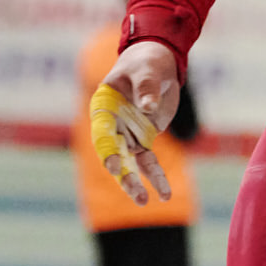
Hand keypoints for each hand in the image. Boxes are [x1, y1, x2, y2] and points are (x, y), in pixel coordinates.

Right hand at [98, 41, 179, 204]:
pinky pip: (149, 162)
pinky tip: (164, 195)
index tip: (115, 164)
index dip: (107, 149)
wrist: (156, 63)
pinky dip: (156, 178)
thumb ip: (146, 87)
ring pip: (130, 163)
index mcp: (104, 107)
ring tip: (144, 202)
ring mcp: (128, 134)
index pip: (102, 131)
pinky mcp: (144, 138)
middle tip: (135, 192)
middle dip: (123, 174)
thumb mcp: (146, 70)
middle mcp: (112, 125)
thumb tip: (148, 107)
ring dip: (137, 182)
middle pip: (114, 153)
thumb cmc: (145, 62)